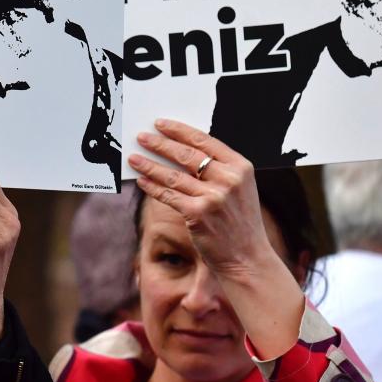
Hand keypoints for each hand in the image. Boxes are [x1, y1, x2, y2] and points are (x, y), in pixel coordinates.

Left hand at [129, 119, 275, 277]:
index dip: (179, 130)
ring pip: (172, 175)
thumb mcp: (239, 189)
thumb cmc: (239, 222)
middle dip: (160, 144)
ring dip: (149, 165)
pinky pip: (168, 195)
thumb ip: (217, 169)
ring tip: (133, 158)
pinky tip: (141, 181)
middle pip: (186, 155)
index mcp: (241, 167)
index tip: (160, 124)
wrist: (248, 258)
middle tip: (141, 137)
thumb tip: (179, 150)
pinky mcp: (198, 213)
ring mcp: (213, 196)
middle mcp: (229, 179)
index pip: (204, 140)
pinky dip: (152, 187)